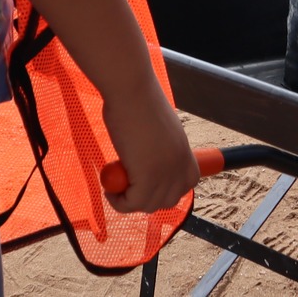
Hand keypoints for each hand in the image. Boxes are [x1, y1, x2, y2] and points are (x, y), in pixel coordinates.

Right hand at [98, 78, 198, 212]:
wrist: (130, 90)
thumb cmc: (137, 101)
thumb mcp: (156, 130)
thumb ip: (159, 150)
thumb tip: (144, 161)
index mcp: (185, 151)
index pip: (188, 184)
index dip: (167, 188)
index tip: (145, 183)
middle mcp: (180, 166)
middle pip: (168, 200)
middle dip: (146, 198)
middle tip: (126, 184)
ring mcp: (166, 174)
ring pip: (149, 205)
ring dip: (129, 201)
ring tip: (115, 185)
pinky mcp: (148, 179)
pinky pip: (132, 205)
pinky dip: (118, 202)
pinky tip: (109, 188)